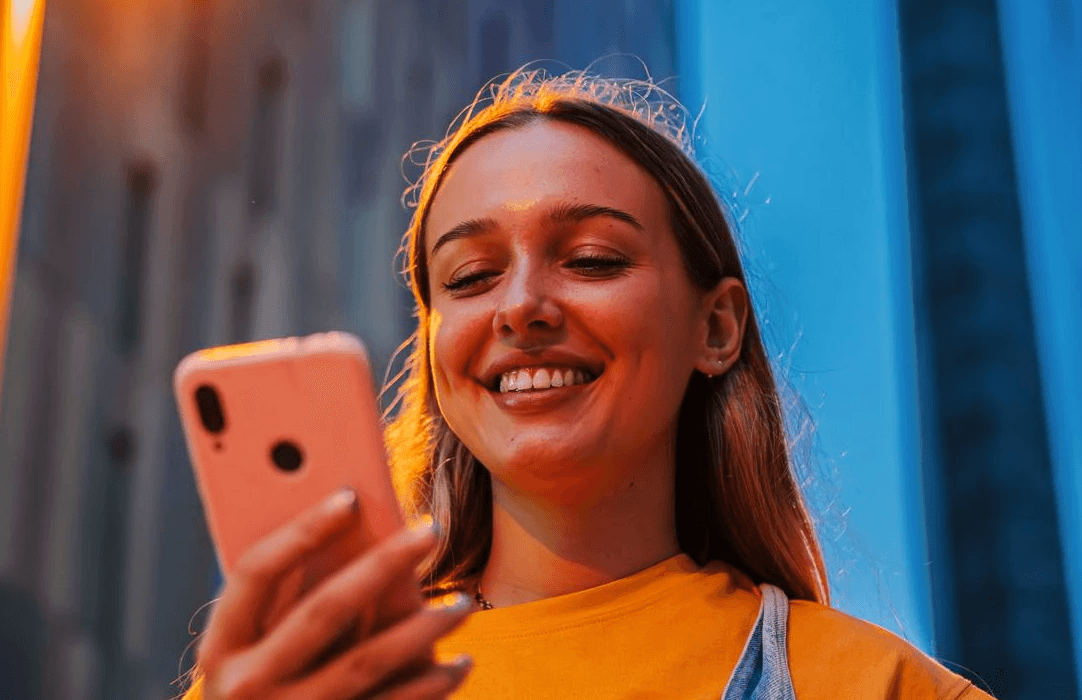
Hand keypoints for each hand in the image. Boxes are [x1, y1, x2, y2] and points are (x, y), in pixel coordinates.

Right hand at [196, 489, 472, 699]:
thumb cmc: (262, 686)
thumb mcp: (251, 648)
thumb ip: (287, 598)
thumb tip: (356, 524)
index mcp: (222, 645)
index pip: (256, 571)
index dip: (302, 530)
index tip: (350, 496)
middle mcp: (246, 684)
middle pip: (324, 610)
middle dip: (384, 564)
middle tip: (432, 530)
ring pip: (366, 662)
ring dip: (423, 630)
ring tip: (463, 603)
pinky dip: (430, 686)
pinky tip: (460, 663)